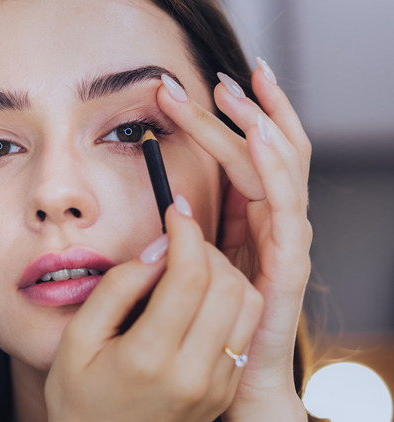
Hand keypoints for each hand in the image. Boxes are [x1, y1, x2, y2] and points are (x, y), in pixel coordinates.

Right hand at [45, 203, 263, 421]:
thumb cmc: (80, 396)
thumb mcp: (77, 339)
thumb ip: (117, 288)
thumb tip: (158, 250)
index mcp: (149, 358)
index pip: (190, 277)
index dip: (187, 233)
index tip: (176, 212)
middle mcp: (192, 374)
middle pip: (228, 285)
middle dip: (206, 248)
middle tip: (179, 240)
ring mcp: (215, 385)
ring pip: (248, 304)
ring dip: (225, 272)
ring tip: (191, 266)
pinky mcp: (225, 390)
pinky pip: (245, 330)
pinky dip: (231, 299)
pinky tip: (200, 295)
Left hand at [157, 59, 311, 419]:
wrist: (232, 381)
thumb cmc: (208, 322)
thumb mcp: (194, 266)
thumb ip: (191, 233)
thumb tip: (172, 200)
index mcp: (250, 221)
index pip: (246, 156)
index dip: (228, 120)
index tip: (199, 87)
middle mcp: (272, 225)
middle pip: (267, 154)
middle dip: (247, 111)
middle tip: (219, 77)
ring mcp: (284, 244)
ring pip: (281, 172)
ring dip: (261, 126)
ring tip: (241, 92)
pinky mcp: (287, 268)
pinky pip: (285, 212)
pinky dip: (274, 172)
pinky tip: (260, 139)